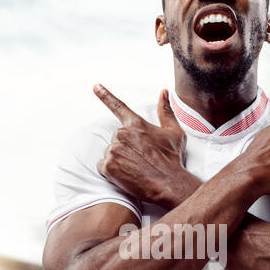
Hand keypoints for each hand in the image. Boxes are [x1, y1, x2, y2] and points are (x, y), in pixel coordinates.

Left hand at [94, 85, 197, 207]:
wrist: (168, 183)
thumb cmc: (172, 159)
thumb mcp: (174, 132)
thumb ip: (166, 111)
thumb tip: (164, 93)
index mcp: (136, 124)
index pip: (118, 106)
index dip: (106, 96)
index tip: (96, 86)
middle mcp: (122, 134)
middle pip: (116, 139)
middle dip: (125, 148)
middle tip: (140, 159)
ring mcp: (114, 149)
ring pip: (110, 153)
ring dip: (119, 160)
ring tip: (135, 168)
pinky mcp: (108, 165)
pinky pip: (103, 166)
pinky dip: (111, 172)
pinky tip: (125, 175)